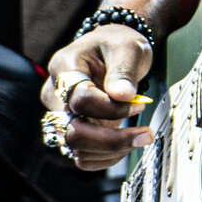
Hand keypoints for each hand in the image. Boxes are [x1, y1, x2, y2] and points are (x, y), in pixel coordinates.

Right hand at [40, 22, 157, 173]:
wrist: (113, 50)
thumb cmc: (117, 45)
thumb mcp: (127, 48)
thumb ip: (123, 70)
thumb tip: (123, 95)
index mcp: (64, 68)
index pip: (81, 100)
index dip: (112, 108)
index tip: (139, 104)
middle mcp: (56, 95)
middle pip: (73, 132)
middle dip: (111, 140)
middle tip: (145, 135)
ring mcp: (61, 115)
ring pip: (77, 148)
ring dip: (112, 151)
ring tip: (140, 137)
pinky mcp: (72, 129)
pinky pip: (82, 155)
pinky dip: (106, 157)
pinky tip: (127, 144)